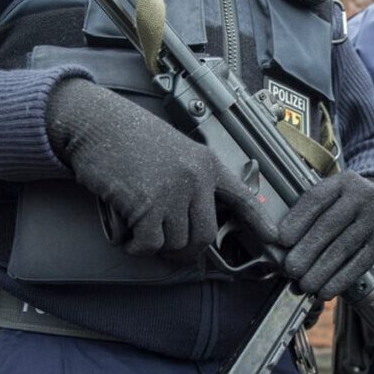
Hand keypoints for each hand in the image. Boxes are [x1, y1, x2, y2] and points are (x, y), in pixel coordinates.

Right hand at [45, 79, 265, 258]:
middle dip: (188, 249)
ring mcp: (172, 191)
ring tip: (141, 232)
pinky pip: (150, 243)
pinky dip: (138, 247)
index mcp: (206, 163)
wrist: (97, 123)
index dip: (260, 221)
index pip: (242, 196)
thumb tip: (195, 217)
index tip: (275, 237)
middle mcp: (195, 178)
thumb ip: (191, 179)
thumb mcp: (175, 150)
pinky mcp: (146, 204)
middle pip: (205, 234)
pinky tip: (129, 237)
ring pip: (176, 242)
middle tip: (170, 250)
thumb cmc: (130, 137)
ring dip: (157, 246)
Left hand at [278, 172, 373, 298]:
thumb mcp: (332, 194)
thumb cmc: (348, 203)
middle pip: (329, 225)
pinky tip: (325, 290)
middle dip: (307, 250)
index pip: (316, 199)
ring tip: (304, 284)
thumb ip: (308, 211)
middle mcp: (361, 198)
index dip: (297, 220)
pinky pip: (359, 265)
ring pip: (344, 248)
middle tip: (290, 268)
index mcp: (343, 182)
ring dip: (321, 270)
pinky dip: (340, 280)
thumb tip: (279, 241)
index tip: (281, 239)